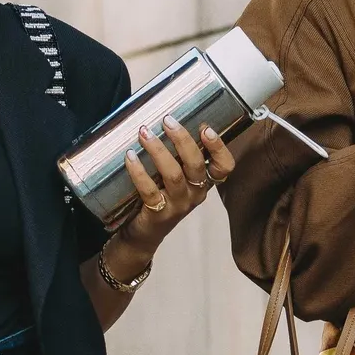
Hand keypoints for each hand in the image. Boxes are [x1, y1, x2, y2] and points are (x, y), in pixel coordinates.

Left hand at [106, 115, 236, 276]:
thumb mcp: (174, 178)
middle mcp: (195, 194)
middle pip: (196, 164)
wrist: (143, 234)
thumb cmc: (159, 197)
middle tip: (167, 120)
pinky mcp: (158, 213)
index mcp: (203, 182)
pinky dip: (138, 171)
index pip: (224, 166)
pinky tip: (130, 156)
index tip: (206, 128)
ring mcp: (178, 205)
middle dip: (182, 140)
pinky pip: (150, 190)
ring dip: (158, 150)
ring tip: (144, 133)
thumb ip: (177, 156)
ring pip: (173, 174)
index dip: (219, 148)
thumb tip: (165, 120)